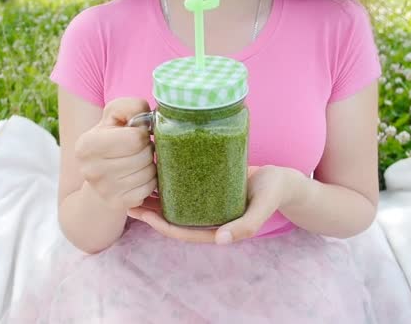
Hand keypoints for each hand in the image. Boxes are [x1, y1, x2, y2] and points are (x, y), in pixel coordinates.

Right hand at [75, 98, 156, 210]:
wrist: (98, 174)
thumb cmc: (111, 139)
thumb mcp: (114, 116)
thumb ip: (129, 107)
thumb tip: (146, 118)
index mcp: (87, 145)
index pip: (136, 139)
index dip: (142, 134)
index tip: (137, 135)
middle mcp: (91, 170)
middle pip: (143, 156)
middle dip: (147, 150)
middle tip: (140, 150)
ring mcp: (104, 190)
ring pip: (148, 173)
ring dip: (150, 165)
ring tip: (140, 161)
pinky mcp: (118, 203)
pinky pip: (148, 189)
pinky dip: (150, 181)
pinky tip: (139, 175)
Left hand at [128, 166, 305, 243]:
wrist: (284, 180)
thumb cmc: (275, 192)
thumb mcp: (263, 207)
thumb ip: (246, 224)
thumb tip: (221, 240)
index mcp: (217, 227)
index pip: (182, 231)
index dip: (160, 225)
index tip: (141, 214)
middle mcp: (208, 216)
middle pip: (173, 217)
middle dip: (150, 211)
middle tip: (126, 198)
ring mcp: (207, 202)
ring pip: (176, 203)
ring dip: (155, 197)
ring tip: (133, 183)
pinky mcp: (209, 187)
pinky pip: (184, 188)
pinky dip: (169, 182)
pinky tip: (155, 169)